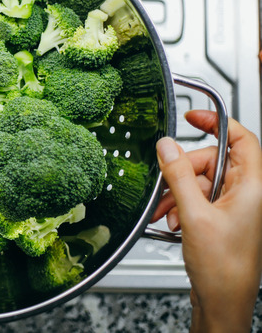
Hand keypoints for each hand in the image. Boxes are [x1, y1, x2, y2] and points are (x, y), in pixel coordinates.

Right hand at [152, 110, 261, 331]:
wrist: (224, 301)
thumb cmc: (224, 267)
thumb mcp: (194, 215)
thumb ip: (178, 176)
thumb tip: (166, 146)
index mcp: (254, 187)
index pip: (240, 139)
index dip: (217, 122)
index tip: (193, 117)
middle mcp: (249, 194)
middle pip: (213, 162)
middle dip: (184, 171)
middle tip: (167, 185)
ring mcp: (237, 207)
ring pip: (203, 182)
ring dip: (180, 193)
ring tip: (169, 212)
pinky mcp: (224, 219)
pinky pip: (200, 199)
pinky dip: (183, 206)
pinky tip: (174, 220)